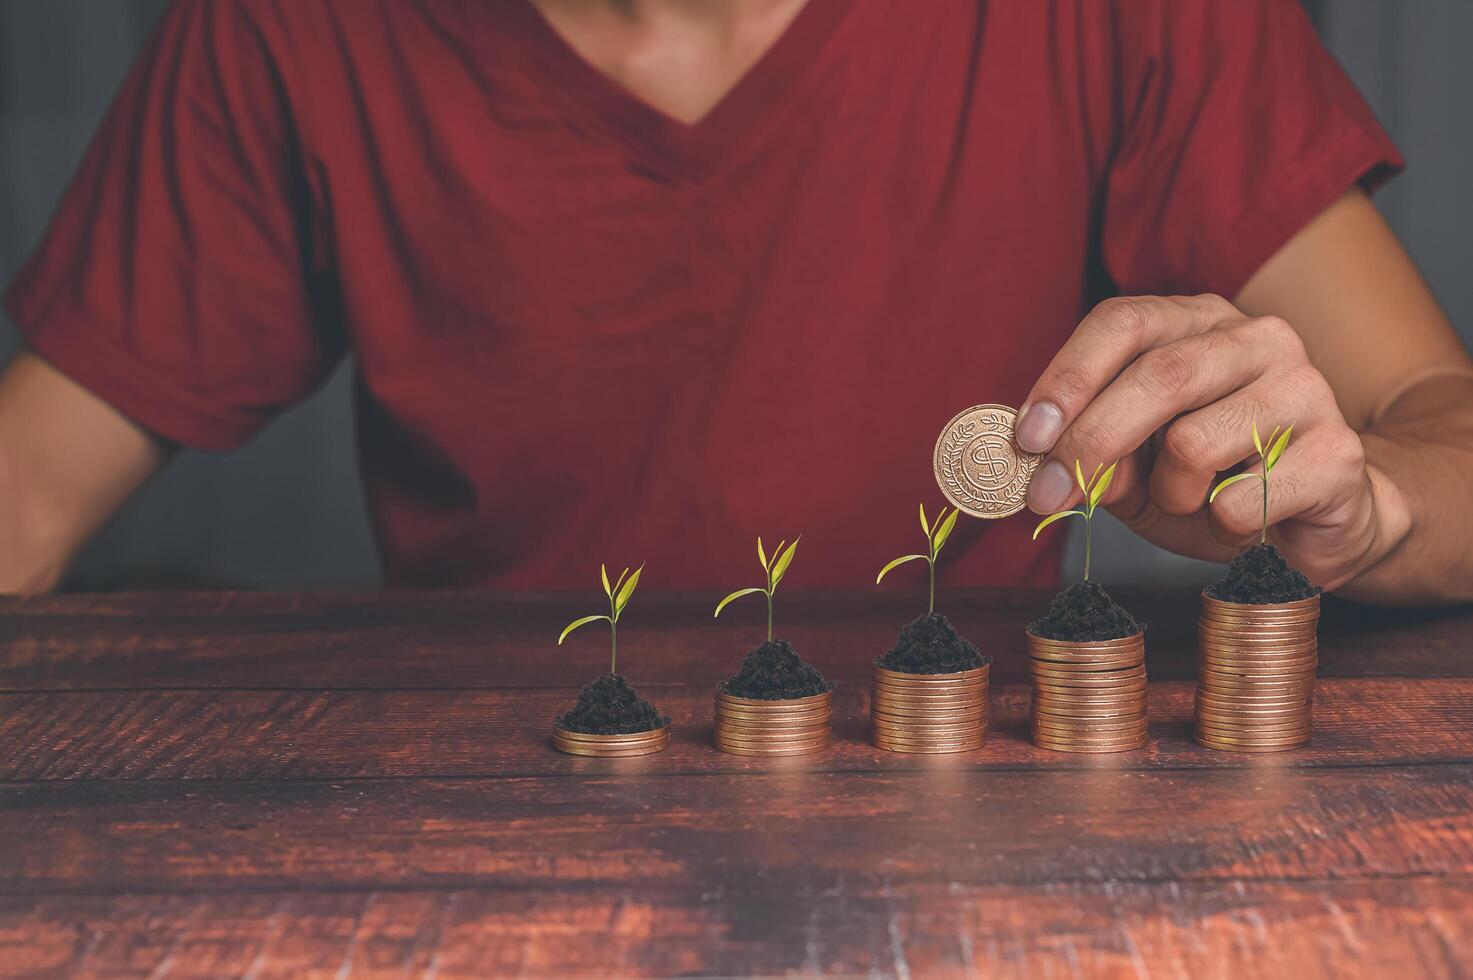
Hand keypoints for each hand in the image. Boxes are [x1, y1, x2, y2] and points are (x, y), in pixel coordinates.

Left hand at [1015, 294, 1409, 589]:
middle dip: (1090, 442)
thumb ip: (1097, 453)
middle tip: (1047, 497)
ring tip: (1194, 501)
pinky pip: (1240, 500)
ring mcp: (1306, 388)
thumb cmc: (1214, 484)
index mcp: (1198, 322)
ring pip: (1193, 442)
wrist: (1321, 522)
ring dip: (1170, 492)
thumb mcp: (1137, 468)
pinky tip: (1243, 519)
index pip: (1122, 323)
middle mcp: (1256, 338)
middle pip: (1156, 376)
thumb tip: (1045, 459)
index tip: (1026, 438)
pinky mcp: (1336, 452)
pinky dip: (1220, 525)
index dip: (1067, 378)